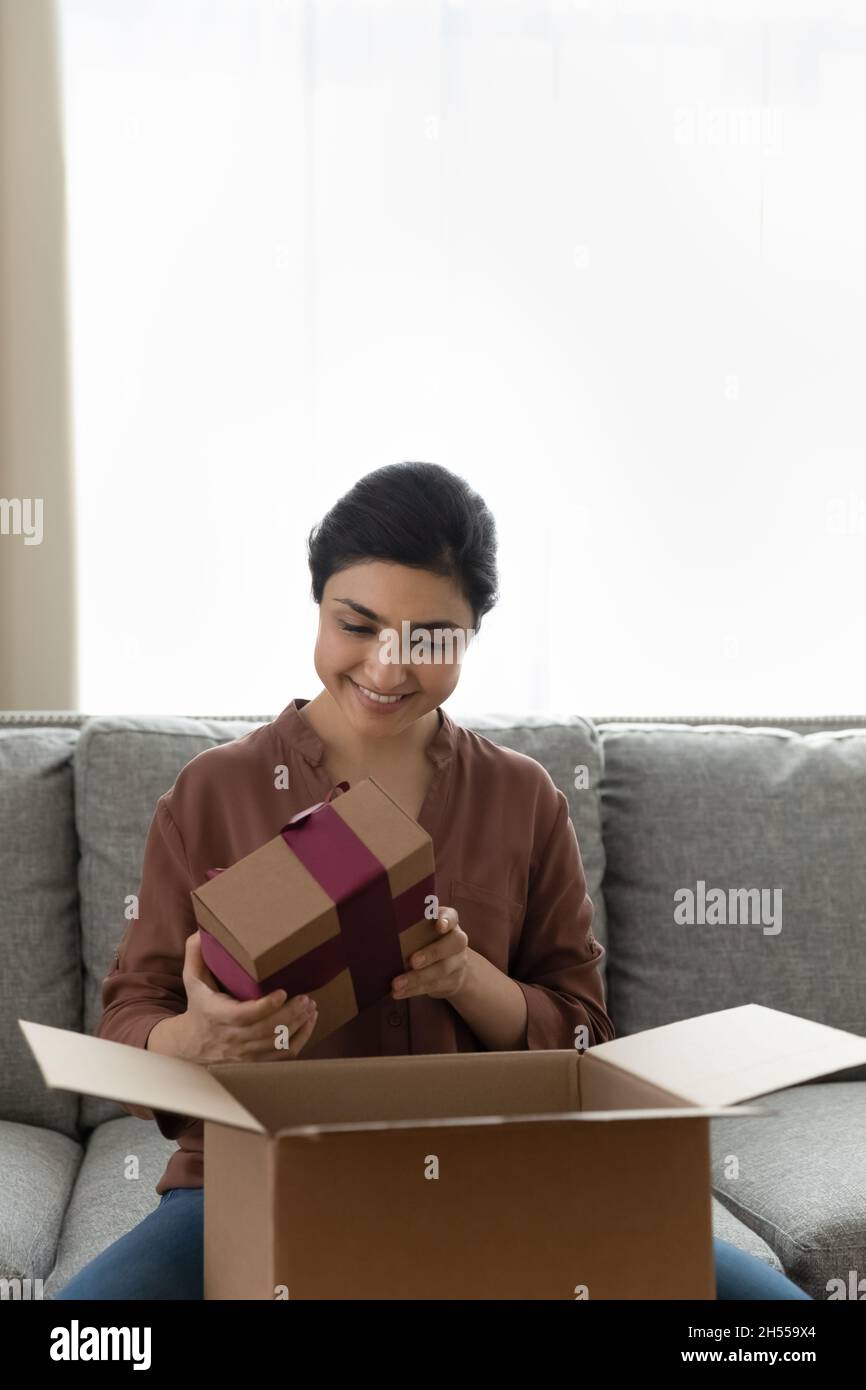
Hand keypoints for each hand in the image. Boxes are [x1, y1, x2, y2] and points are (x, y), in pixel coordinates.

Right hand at [175, 930, 317, 1062]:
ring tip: (311, 1006)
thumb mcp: (192, 979)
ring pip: (276, 1043)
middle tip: (307, 998)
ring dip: (298, 1025)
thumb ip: (195, 954)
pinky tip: (309, 1022)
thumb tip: (202, 931)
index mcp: (216, 1015)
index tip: (283, 992)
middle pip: (265, 1030)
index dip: (265, 1007)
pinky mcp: (255, 1061)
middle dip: (290, 1014)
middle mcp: (231, 1037)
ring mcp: (244, 1053)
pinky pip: (282, 1055)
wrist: (191, 1044)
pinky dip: (300, 1039)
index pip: (242, 1016)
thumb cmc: (199, 1005)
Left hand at [391, 907, 468, 1000]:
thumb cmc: (429, 940)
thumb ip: (412, 926)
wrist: (453, 967)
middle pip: (452, 945)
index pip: (452, 917)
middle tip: (413, 961)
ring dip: (417, 978)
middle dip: (432, 953)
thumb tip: (381, 926)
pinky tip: (398, 993)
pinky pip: (432, 986)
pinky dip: (413, 990)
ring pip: (441, 970)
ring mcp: (457, 963)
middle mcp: (457, 941)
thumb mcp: (425, 930)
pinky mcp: (451, 982)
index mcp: (449, 923)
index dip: (447, 921)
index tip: (439, 926)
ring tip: (396, 984)